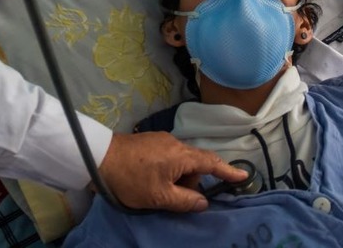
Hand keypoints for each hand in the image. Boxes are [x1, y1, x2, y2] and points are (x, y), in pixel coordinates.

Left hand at [96, 132, 248, 212]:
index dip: (228, 171)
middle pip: (195, 165)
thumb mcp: (160, 197)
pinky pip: (168, 158)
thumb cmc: (131, 179)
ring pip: (180, 162)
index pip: (211, 162)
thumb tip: (204, 202)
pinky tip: (150, 181)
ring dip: (176, 179)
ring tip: (156, 191)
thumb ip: (186, 201)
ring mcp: (161, 140)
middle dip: (190, 183)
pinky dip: (167, 171)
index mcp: (181, 155)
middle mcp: (175, 143)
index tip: (244, 175)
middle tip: (173, 199)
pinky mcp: (150, 141)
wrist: (98, 158)